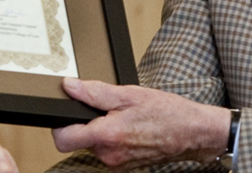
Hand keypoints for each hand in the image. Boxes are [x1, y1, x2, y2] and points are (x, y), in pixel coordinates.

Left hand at [51, 78, 231, 172]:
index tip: (67, 112)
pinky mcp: (123, 165)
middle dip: (85, 123)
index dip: (60, 124)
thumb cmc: (166, 112)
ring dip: (100, 129)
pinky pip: (106, 150)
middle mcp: (108, 155)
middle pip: (77, 140)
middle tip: (104, 108)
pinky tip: (128, 126)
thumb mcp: (128, 94)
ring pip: (92, 145)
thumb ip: (95, 92)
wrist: (192, 132)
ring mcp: (116, 163)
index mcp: (107, 136)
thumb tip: (70, 87)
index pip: (62, 139)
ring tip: (121, 116)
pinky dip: (111, 137)